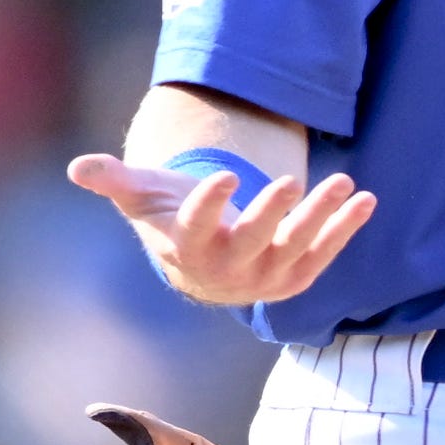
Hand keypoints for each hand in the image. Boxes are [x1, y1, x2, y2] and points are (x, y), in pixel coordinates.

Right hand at [65, 154, 375, 307]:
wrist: (207, 267)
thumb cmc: (172, 219)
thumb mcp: (143, 198)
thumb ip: (114, 181)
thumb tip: (78, 167)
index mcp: (188, 251)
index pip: (198, 230)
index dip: (211, 205)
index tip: (227, 176)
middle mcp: (229, 270)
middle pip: (253, 242)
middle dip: (273, 213)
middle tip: (291, 180)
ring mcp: (266, 276)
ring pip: (297, 250)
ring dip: (322, 218)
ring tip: (344, 182)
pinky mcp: (296, 276)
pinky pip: (324, 254)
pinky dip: (345, 229)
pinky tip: (366, 199)